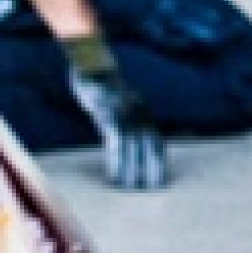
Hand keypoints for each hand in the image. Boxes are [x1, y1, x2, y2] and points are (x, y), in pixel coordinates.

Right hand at [62, 36, 170, 190]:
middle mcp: (138, 114)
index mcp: (142, 112)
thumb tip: (128, 137)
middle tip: (152, 189)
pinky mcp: (107, 114)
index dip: (158, 161)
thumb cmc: (103, 85)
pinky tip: (115, 176)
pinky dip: (118, 161)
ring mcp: (123, 114)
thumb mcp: (120, 102)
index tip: (160, 179)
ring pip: (134, 148)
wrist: (91, 62)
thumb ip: (125, 118)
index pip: (156, 141)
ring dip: (133, 170)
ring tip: (132, 189)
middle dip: (151, 168)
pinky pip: (116, 143)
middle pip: (149, 146)